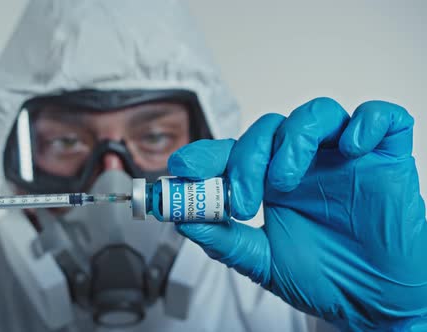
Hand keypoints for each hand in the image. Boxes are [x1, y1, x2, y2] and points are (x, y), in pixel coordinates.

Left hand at [168, 98, 426, 330]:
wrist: (376, 305)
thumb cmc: (324, 279)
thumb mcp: (263, 262)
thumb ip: (224, 240)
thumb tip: (183, 218)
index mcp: (273, 182)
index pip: (235, 152)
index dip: (207, 153)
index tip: (182, 167)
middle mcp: (306, 163)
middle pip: (268, 129)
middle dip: (246, 159)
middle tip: (242, 202)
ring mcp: (345, 158)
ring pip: (316, 113)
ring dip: (291, 140)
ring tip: (284, 182)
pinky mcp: (387, 159)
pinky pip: (382, 119)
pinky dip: (365, 124)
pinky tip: (350, 149)